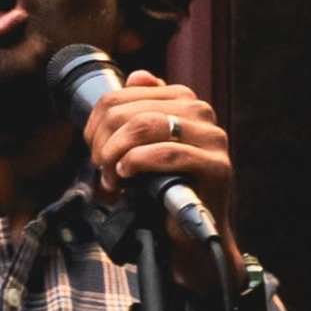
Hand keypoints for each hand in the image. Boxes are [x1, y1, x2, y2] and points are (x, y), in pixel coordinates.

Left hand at [82, 66, 233, 242]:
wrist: (191, 234)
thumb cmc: (165, 188)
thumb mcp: (146, 143)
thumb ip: (141, 109)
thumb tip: (136, 76)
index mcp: (183, 100)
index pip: (123, 94)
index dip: (97, 121)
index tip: (93, 147)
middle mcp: (201, 113)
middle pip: (130, 110)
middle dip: (105, 141)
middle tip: (101, 167)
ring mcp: (212, 139)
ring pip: (145, 126)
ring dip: (117, 153)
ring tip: (112, 176)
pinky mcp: (217, 167)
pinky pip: (166, 153)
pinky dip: (137, 163)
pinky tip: (127, 176)